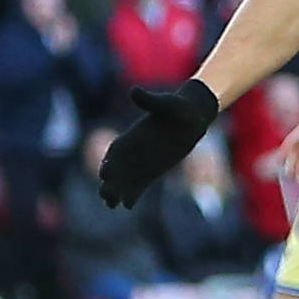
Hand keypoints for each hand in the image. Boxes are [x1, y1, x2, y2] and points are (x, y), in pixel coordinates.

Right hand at [99, 81, 218, 208]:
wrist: (192, 117)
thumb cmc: (179, 108)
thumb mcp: (167, 104)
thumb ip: (150, 101)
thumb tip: (134, 92)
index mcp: (134, 135)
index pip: (117, 151)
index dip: (110, 161)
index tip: (106, 172)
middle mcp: (134, 151)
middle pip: (116, 169)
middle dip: (109, 182)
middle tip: (106, 195)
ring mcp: (142, 162)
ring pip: (124, 180)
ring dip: (117, 191)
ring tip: (111, 204)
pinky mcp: (152, 171)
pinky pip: (139, 185)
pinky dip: (132, 195)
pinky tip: (128, 206)